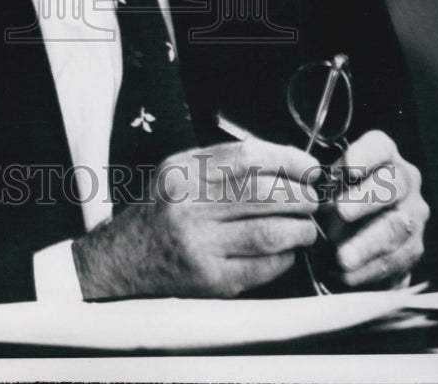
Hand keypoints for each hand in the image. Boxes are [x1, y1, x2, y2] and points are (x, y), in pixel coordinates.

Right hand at [72, 136, 319, 298]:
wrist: (122, 259)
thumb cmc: (160, 211)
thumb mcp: (179, 171)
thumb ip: (222, 162)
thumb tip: (284, 163)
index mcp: (183, 172)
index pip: (248, 157)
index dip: (288, 160)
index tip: (310, 167)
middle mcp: (189, 206)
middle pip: (263, 194)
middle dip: (301, 196)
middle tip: (314, 200)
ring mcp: (199, 245)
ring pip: (269, 232)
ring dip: (300, 229)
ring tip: (307, 227)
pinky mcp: (210, 280)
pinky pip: (263, 267)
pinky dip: (285, 258)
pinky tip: (288, 252)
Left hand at [323, 130, 428, 287]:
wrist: (363, 231)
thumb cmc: (341, 196)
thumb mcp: (330, 183)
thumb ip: (324, 184)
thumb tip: (311, 195)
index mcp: (384, 157)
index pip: (380, 147)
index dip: (366, 155)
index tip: (347, 166)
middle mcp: (405, 182)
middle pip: (393, 185)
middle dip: (366, 199)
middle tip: (341, 212)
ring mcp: (413, 215)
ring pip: (397, 228)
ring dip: (367, 244)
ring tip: (342, 258)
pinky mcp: (413, 248)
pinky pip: (397, 261)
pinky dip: (370, 270)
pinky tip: (348, 276)